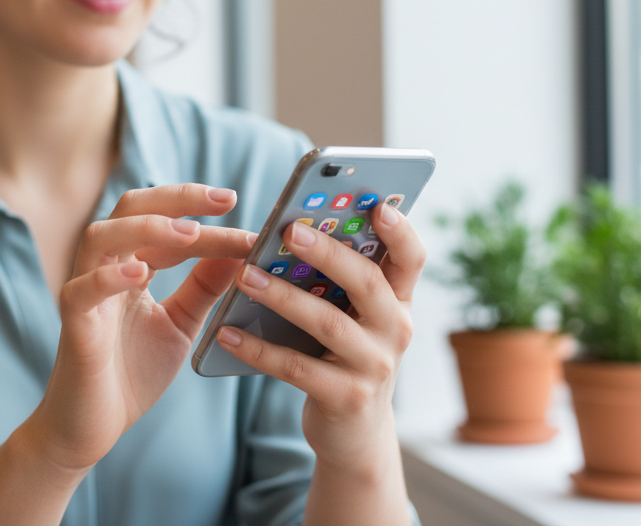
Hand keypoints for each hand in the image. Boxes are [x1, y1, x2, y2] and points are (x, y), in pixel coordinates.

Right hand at [24, 183, 255, 472]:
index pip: (168, 224)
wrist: (91, 427)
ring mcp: (85, 291)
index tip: (247, 218)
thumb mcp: (180, 323)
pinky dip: (107, 277)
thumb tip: (240, 250)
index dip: (205, 218)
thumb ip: (204, 287)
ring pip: (101, 236)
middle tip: (224, 199)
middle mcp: (105, 267)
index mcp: (131, 264)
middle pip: (131, 208)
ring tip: (188, 232)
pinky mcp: (73, 324)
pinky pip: (82, 290)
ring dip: (146, 228)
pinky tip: (139, 274)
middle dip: (178, 199)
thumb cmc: (131, 372)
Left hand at [216, 201, 424, 470]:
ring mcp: (374, 366)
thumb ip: (343, 280)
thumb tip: (297, 226)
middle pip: (367, 283)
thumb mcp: (357, 318)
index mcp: (399, 302)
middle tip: (290, 231)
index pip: (412, 259)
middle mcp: (396, 330)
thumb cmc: (346, 357)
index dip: (400, 231)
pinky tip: (228, 332)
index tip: (378, 206)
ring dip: (283, 297)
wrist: (355, 434)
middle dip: (329, 254)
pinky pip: (296, 367)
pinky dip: (259, 349)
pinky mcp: (345, 397)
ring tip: (245, 275)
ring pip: (329, 323)